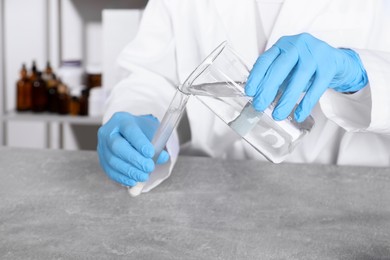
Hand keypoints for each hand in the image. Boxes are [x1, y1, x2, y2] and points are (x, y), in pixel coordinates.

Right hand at [97, 112, 168, 186]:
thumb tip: (164, 157)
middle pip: (117, 146)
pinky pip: (109, 170)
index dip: (139, 142)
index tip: (150, 153)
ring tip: (144, 176)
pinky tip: (133, 181)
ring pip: (112, 160)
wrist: (128, 134)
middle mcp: (108, 131)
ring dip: (129, 171)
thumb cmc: (141, 131)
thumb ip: (157, 143)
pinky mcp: (101, 159)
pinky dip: (122, 178)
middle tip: (149, 167)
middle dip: (134, 159)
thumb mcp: (151, 132)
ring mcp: (102, 146)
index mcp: (122, 120)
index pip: (129, 130)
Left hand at [245, 33, 367, 121]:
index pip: (265, 59)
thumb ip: (273, 78)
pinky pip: (317, 86)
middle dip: (268, 88)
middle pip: (281, 67)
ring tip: (278, 115)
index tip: (250, 92)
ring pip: (299, 77)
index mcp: (283, 45)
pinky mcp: (330, 64)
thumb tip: (257, 97)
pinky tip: (299, 114)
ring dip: (287, 99)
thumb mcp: (286, 68)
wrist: (335, 61)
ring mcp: (315, 53)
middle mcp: (298, 45)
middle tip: (260, 105)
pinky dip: (307, 103)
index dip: (256, 76)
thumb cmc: (305, 65)